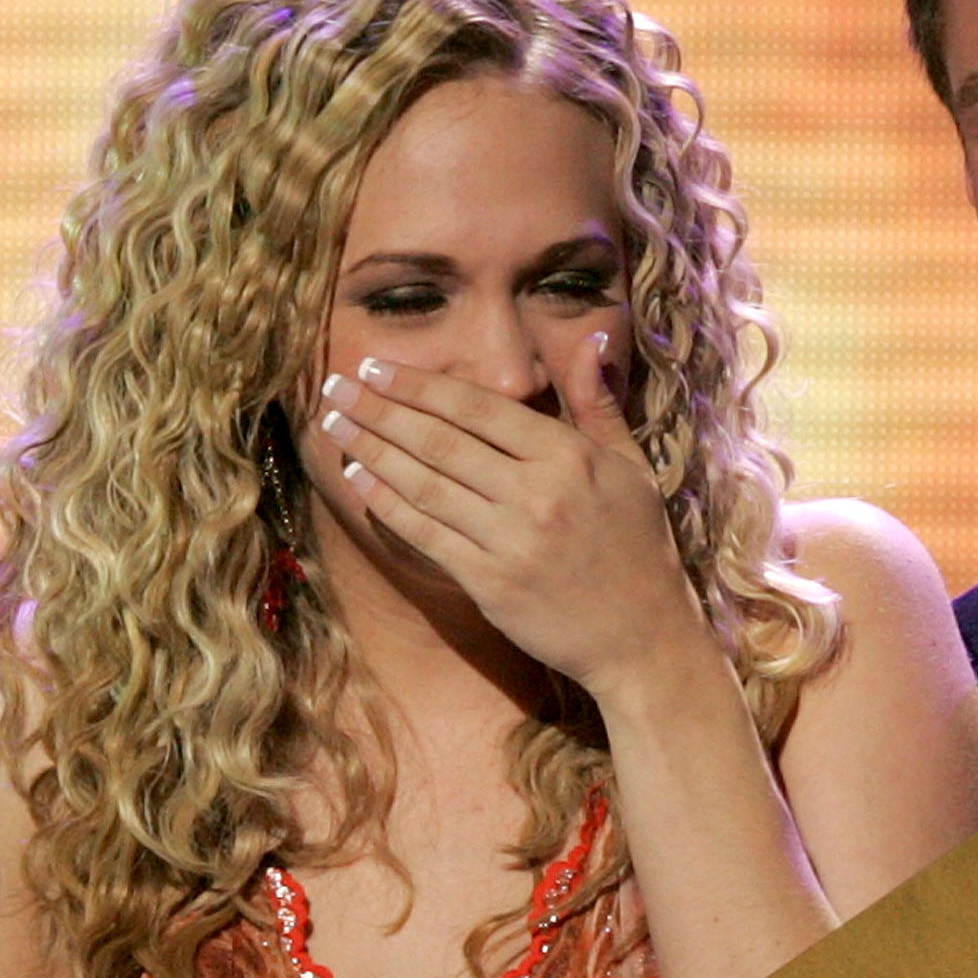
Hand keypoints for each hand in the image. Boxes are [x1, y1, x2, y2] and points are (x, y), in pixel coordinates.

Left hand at [312, 339, 705, 697]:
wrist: (644, 639)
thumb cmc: (638, 548)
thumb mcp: (632, 468)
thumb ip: (598, 404)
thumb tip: (590, 338)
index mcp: (568, 457)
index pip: (478, 409)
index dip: (420, 385)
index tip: (376, 367)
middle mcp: (536, 494)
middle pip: (440, 440)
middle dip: (379, 409)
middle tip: (335, 385)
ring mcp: (510, 541)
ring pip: (424, 484)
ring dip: (371, 449)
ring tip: (334, 424)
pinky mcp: (490, 584)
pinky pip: (425, 534)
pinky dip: (386, 503)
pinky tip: (358, 478)